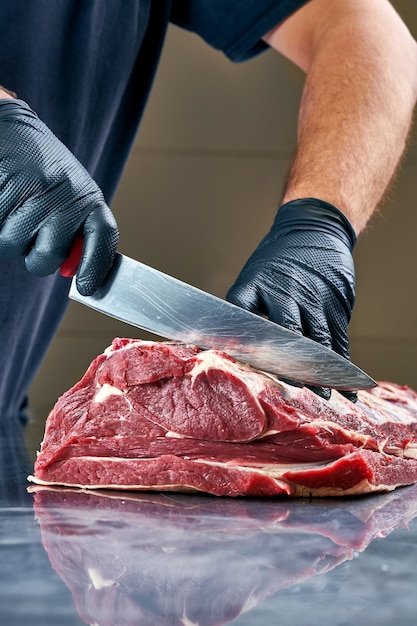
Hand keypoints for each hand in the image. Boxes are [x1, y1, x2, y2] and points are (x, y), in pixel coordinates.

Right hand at [0, 99, 118, 294]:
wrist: (6, 127)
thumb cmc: (40, 168)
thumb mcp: (69, 193)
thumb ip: (75, 229)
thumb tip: (71, 272)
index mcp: (87, 197)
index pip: (103, 238)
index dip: (96, 267)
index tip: (87, 288)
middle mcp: (65, 195)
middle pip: (47, 257)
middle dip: (35, 255)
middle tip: (31, 231)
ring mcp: (33, 194)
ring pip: (12, 247)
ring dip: (9, 235)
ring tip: (14, 205)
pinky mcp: (4, 193)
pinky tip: (3, 198)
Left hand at [226, 198, 356, 400]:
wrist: (314, 229)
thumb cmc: (276, 262)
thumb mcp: (252, 278)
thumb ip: (241, 310)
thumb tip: (218, 343)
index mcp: (259, 286)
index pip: (248, 322)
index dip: (248, 349)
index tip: (248, 371)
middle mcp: (288, 292)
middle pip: (288, 336)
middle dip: (289, 366)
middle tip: (293, 394)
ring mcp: (316, 298)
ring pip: (318, 340)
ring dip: (320, 372)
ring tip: (322, 397)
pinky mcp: (338, 303)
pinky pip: (340, 338)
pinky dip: (341, 363)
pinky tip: (344, 384)